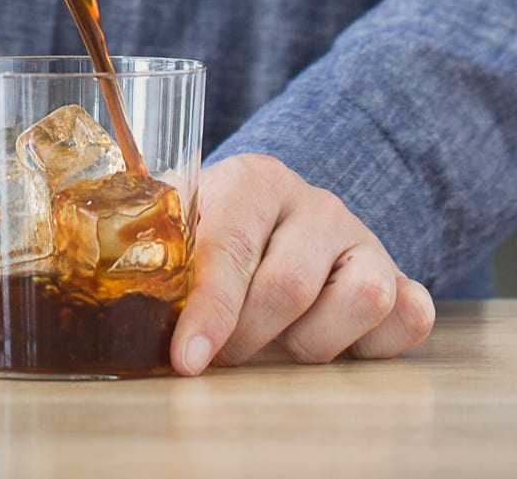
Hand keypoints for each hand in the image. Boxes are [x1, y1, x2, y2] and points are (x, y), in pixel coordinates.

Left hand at [171, 153, 434, 374]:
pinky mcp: (400, 272)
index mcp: (253, 180)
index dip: (209, 312)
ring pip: (362, 300)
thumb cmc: (216, 232)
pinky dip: (374, 344)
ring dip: (312, 341)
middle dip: (249, 337)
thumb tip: (130, 311)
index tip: (188, 359)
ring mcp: (363, 236)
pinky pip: (409, 316)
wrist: (270, 218)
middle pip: (289, 286)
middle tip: (223, 352)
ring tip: (279, 338)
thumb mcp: (183, 230)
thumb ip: (162, 258)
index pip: (231, 249)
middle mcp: (315, 202)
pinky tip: (334, 338)